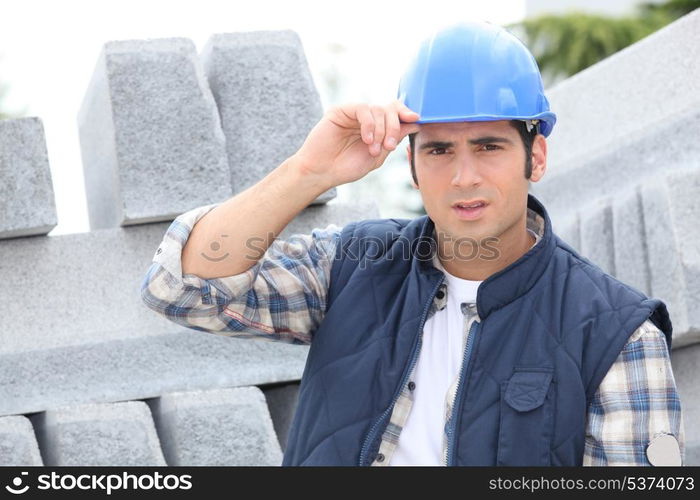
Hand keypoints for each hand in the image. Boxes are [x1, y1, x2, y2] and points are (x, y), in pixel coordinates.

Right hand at [292, 100, 420, 187]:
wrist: (322, 173)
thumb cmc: (347, 167)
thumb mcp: (377, 156)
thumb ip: (394, 139)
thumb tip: (415, 123)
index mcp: (377, 127)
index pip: (395, 113)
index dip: (406, 113)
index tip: (416, 119)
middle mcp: (366, 118)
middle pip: (389, 109)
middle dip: (394, 127)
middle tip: (389, 146)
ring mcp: (353, 114)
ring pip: (378, 109)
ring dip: (381, 130)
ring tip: (374, 149)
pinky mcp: (341, 111)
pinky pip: (362, 109)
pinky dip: (369, 124)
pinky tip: (366, 139)